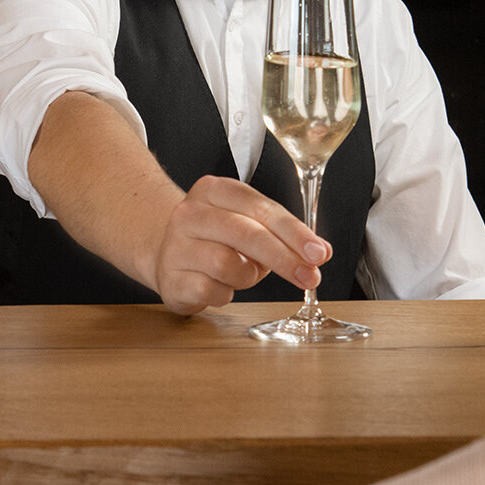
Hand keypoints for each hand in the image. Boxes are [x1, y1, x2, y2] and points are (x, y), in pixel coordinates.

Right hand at [151, 175, 331, 314]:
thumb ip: (281, 233)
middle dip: (284, 258)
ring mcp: (175, 245)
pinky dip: (226, 293)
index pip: (261, 208)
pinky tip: (220, 286)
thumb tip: (319, 252)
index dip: (294, 232)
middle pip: (246, 234)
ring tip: (243, 274)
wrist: (165, 253)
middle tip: (309, 276)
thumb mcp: (246, 223)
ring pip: (227, 264)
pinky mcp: (170, 278)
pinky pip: (212, 291)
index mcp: (213, 190)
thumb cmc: (216, 238)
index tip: (319, 252)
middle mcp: (190, 213)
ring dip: (248, 276)